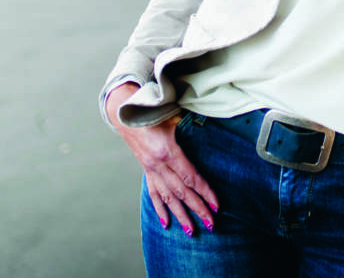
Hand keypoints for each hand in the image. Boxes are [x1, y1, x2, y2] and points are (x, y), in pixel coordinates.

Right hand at [105, 83, 218, 235]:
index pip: (191, 177)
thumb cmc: (154, 112)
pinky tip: (166, 223)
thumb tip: (210, 129)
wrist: (126, 114)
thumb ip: (190, 126)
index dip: (205, 192)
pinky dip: (160, 209)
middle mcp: (158, 165)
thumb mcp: (173, 117)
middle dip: (197, 209)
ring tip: (191, 231)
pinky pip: (154, 194)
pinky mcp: (146, 171)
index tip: (217, 205)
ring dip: (180, 215)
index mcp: (168, 152)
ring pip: (168, 197)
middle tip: (211, 224)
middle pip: (182, 192)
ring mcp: (151, 170)